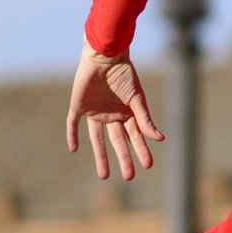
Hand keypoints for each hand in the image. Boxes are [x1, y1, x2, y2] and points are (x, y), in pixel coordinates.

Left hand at [66, 39, 164, 180]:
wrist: (105, 55)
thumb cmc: (124, 73)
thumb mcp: (137, 98)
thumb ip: (145, 119)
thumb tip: (159, 139)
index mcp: (127, 112)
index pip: (135, 136)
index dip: (141, 150)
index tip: (148, 165)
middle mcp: (112, 115)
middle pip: (118, 141)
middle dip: (124, 159)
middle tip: (130, 177)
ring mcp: (95, 111)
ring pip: (97, 139)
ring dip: (100, 156)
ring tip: (105, 175)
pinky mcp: (79, 105)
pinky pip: (73, 123)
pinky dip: (72, 135)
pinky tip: (74, 149)